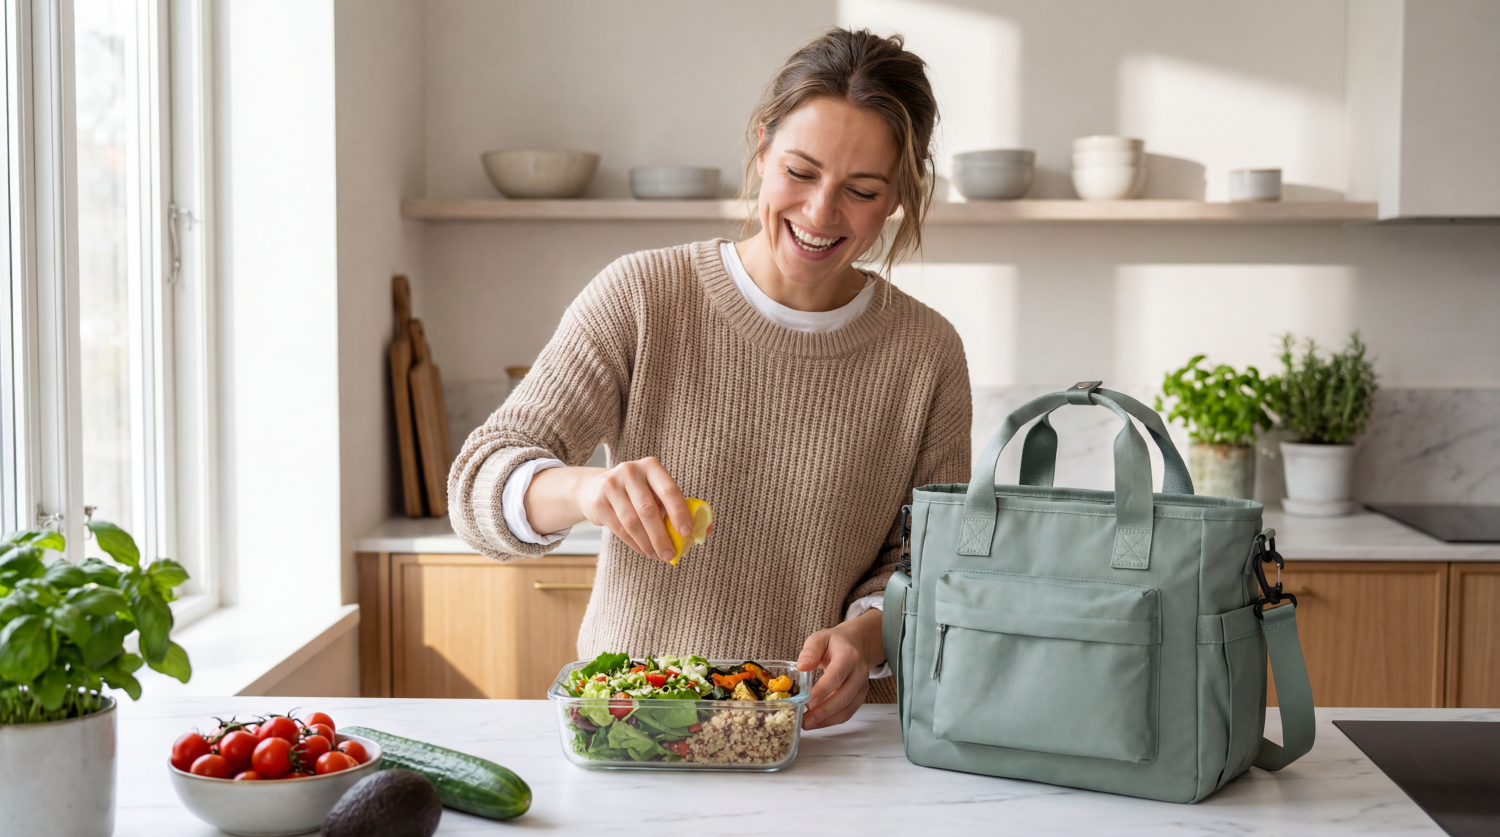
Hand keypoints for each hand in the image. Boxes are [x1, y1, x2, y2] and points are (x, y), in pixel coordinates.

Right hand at [573, 457, 691, 563]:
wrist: (594, 488)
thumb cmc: (637, 493)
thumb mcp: (657, 493)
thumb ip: (680, 508)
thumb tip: (705, 531)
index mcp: (651, 466)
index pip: (670, 490)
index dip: (679, 513)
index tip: (686, 533)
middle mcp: (630, 471)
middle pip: (649, 510)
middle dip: (662, 536)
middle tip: (671, 555)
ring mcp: (611, 485)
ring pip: (633, 522)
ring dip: (648, 544)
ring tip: (658, 556)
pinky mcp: (599, 502)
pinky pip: (620, 529)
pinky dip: (635, 544)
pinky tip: (645, 550)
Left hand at [796, 608, 884, 729]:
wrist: (857, 644)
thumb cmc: (834, 642)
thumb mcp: (820, 638)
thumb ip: (810, 651)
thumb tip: (801, 667)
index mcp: (849, 655)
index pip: (837, 675)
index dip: (823, 690)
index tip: (808, 703)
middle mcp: (859, 672)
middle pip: (844, 696)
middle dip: (823, 712)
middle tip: (805, 721)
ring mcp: (862, 686)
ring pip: (847, 708)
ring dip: (827, 719)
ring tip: (807, 724)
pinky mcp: (860, 696)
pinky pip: (848, 712)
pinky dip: (832, 720)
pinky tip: (817, 723)